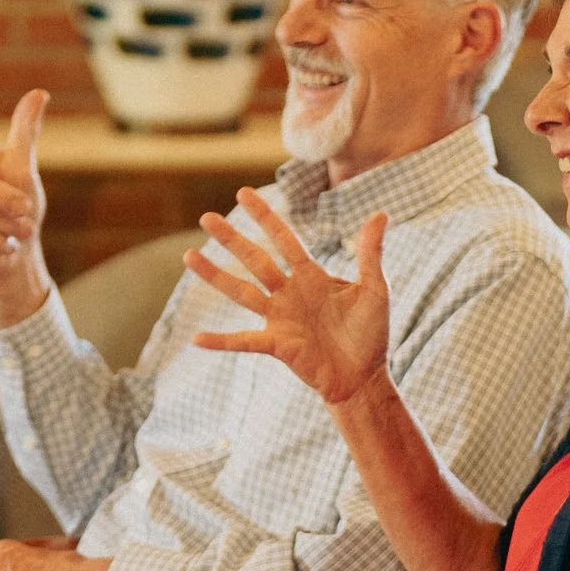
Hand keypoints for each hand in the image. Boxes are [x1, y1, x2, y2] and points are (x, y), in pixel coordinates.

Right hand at [184, 192, 390, 408]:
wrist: (364, 377)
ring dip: (215, 276)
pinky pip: (244, 341)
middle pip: (255, 260)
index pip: (285, 240)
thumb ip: (370, 253)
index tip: (244, 193)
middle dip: (231, 239)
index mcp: (311, 276)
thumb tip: (380, 214)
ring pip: (242, 293)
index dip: (265, 217)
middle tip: (206, 218)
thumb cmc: (370, 333)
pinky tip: (197, 339)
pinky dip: (221, 341)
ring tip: (189, 256)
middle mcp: (289, 293)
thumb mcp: (375, 289)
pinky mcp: (277, 345)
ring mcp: (280, 318)